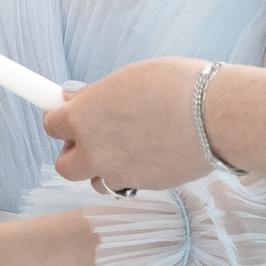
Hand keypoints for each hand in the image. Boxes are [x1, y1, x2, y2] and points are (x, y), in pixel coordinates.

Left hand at [42, 57, 211, 191]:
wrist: (216, 117)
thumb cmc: (176, 86)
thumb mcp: (129, 78)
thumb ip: (97, 94)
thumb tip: (75, 98)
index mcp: (84, 116)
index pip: (50, 124)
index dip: (61, 117)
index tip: (69, 112)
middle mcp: (94, 150)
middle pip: (64, 165)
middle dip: (75, 151)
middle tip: (97, 134)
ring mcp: (118, 173)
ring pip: (95, 180)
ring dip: (103, 166)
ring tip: (129, 145)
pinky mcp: (143, 187)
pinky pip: (125, 184)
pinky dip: (130, 173)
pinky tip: (150, 152)